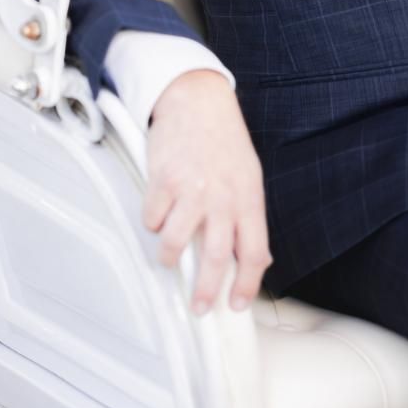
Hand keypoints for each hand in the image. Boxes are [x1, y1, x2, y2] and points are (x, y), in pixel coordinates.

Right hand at [141, 70, 269, 314]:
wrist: (198, 101)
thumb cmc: (223, 141)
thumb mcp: (248, 176)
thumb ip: (247, 215)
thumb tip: (255, 257)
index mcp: (249, 197)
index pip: (254, 252)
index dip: (247, 284)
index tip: (236, 304)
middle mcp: (223, 196)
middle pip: (216, 257)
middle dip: (206, 290)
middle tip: (199, 306)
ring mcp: (192, 189)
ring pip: (177, 244)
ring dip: (171, 257)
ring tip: (171, 257)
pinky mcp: (164, 181)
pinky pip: (153, 219)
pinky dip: (154, 222)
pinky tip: (160, 210)